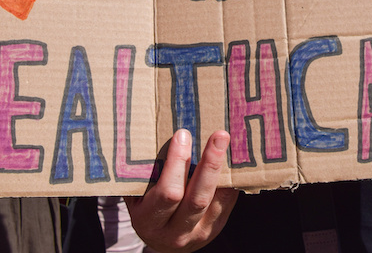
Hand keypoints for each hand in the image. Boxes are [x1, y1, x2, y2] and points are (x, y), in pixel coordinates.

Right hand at [125, 129, 238, 252]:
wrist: (160, 239)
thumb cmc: (145, 206)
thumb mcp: (137, 194)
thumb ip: (147, 172)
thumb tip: (165, 131)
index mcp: (149, 221)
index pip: (168, 193)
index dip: (176, 163)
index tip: (182, 134)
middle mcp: (175, 233)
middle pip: (198, 198)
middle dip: (210, 164)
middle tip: (219, 135)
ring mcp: (198, 233)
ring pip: (218, 200)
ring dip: (225, 169)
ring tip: (231, 142)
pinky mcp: (215, 228)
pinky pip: (227, 202)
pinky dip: (230, 179)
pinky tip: (234, 158)